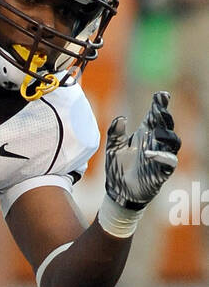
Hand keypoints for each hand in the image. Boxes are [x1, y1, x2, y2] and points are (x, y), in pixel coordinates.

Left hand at [104, 91, 179, 211]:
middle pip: (166, 124)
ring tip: (155, 131)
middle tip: (159, 108)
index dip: (160, 104)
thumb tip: (121, 118)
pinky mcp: (162, 171)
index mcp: (145, 133)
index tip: (161, 95)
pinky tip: (149, 154)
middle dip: (164, 115)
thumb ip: (115, 132)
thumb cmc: (117, 167)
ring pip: (173, 141)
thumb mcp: (112, 148)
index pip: (156, 115)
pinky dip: (162, 156)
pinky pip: (169, 161)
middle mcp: (156, 142)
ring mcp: (161, 156)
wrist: (118, 191)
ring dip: (166, 134)